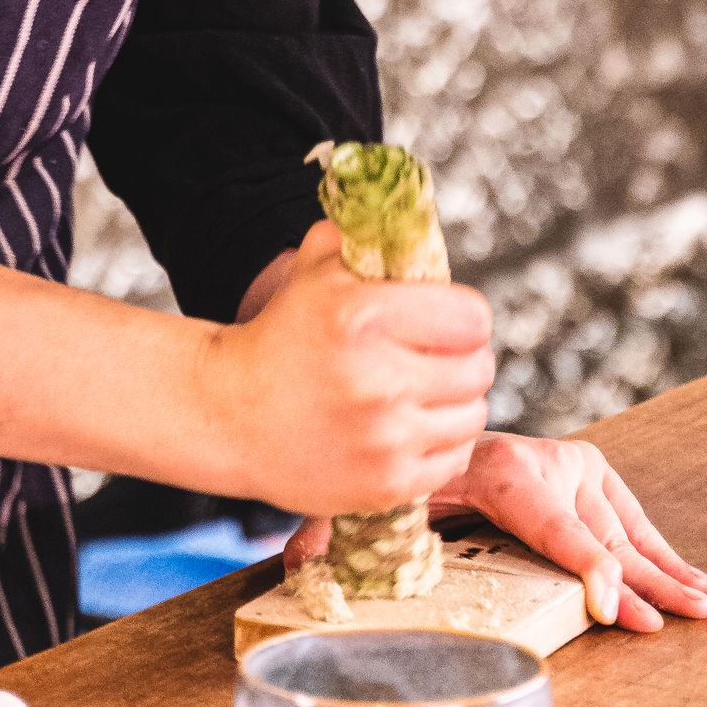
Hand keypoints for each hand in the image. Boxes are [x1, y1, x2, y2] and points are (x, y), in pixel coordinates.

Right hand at [204, 220, 493, 519]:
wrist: (226, 415)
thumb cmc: (278, 338)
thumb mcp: (312, 274)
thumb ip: (363, 240)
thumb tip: (407, 222)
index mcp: (362, 317)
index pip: (473, 317)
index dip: (462, 316)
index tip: (444, 323)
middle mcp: (378, 379)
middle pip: (480, 368)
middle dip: (462, 359)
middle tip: (435, 360)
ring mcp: (385, 438)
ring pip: (473, 415)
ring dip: (454, 403)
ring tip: (420, 395)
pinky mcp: (385, 484)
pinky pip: (453, 460)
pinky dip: (441, 445)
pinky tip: (409, 429)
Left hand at [287, 431, 706, 630]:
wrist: (428, 404)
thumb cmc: (404, 465)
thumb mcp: (365, 494)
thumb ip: (329, 531)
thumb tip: (296, 568)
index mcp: (498, 474)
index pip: (550, 528)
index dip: (582, 568)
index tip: (610, 605)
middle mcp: (541, 464)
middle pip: (597, 534)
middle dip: (636, 581)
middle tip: (665, 620)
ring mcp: (568, 464)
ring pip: (622, 528)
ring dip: (662, 568)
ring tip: (699, 602)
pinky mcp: (583, 468)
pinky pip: (626, 518)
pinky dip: (658, 550)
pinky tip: (691, 579)